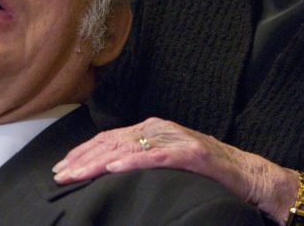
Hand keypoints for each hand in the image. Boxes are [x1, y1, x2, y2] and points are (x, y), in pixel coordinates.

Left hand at [52, 117, 291, 214]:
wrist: (244, 172)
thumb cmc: (204, 170)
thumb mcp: (166, 159)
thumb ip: (141, 157)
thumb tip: (107, 167)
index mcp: (151, 129)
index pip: (109, 139)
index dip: (82, 152)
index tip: (61, 168)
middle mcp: (159, 128)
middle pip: (112, 142)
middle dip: (82, 159)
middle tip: (59, 175)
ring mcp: (174, 138)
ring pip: (127, 148)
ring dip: (97, 162)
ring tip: (76, 174)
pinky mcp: (189, 153)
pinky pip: (155, 157)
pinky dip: (132, 162)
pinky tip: (113, 168)